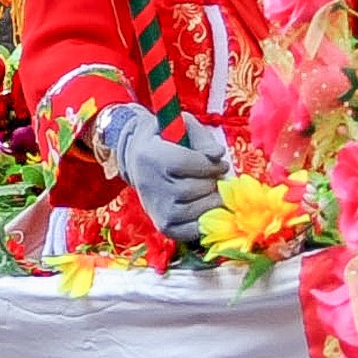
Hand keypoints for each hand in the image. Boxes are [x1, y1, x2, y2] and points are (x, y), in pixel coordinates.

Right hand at [94, 102, 232, 242]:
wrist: (138, 160)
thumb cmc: (166, 140)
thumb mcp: (180, 127)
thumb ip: (201, 137)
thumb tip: (218, 155)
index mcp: (151, 156)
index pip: (190, 164)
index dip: (212, 163)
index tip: (219, 162)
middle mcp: (151, 185)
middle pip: (197, 188)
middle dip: (213, 182)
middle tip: (213, 177)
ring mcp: (157, 209)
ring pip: (200, 210)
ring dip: (212, 200)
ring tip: (208, 190)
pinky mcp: (164, 226)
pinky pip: (194, 231)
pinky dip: (206, 221)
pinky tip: (204, 207)